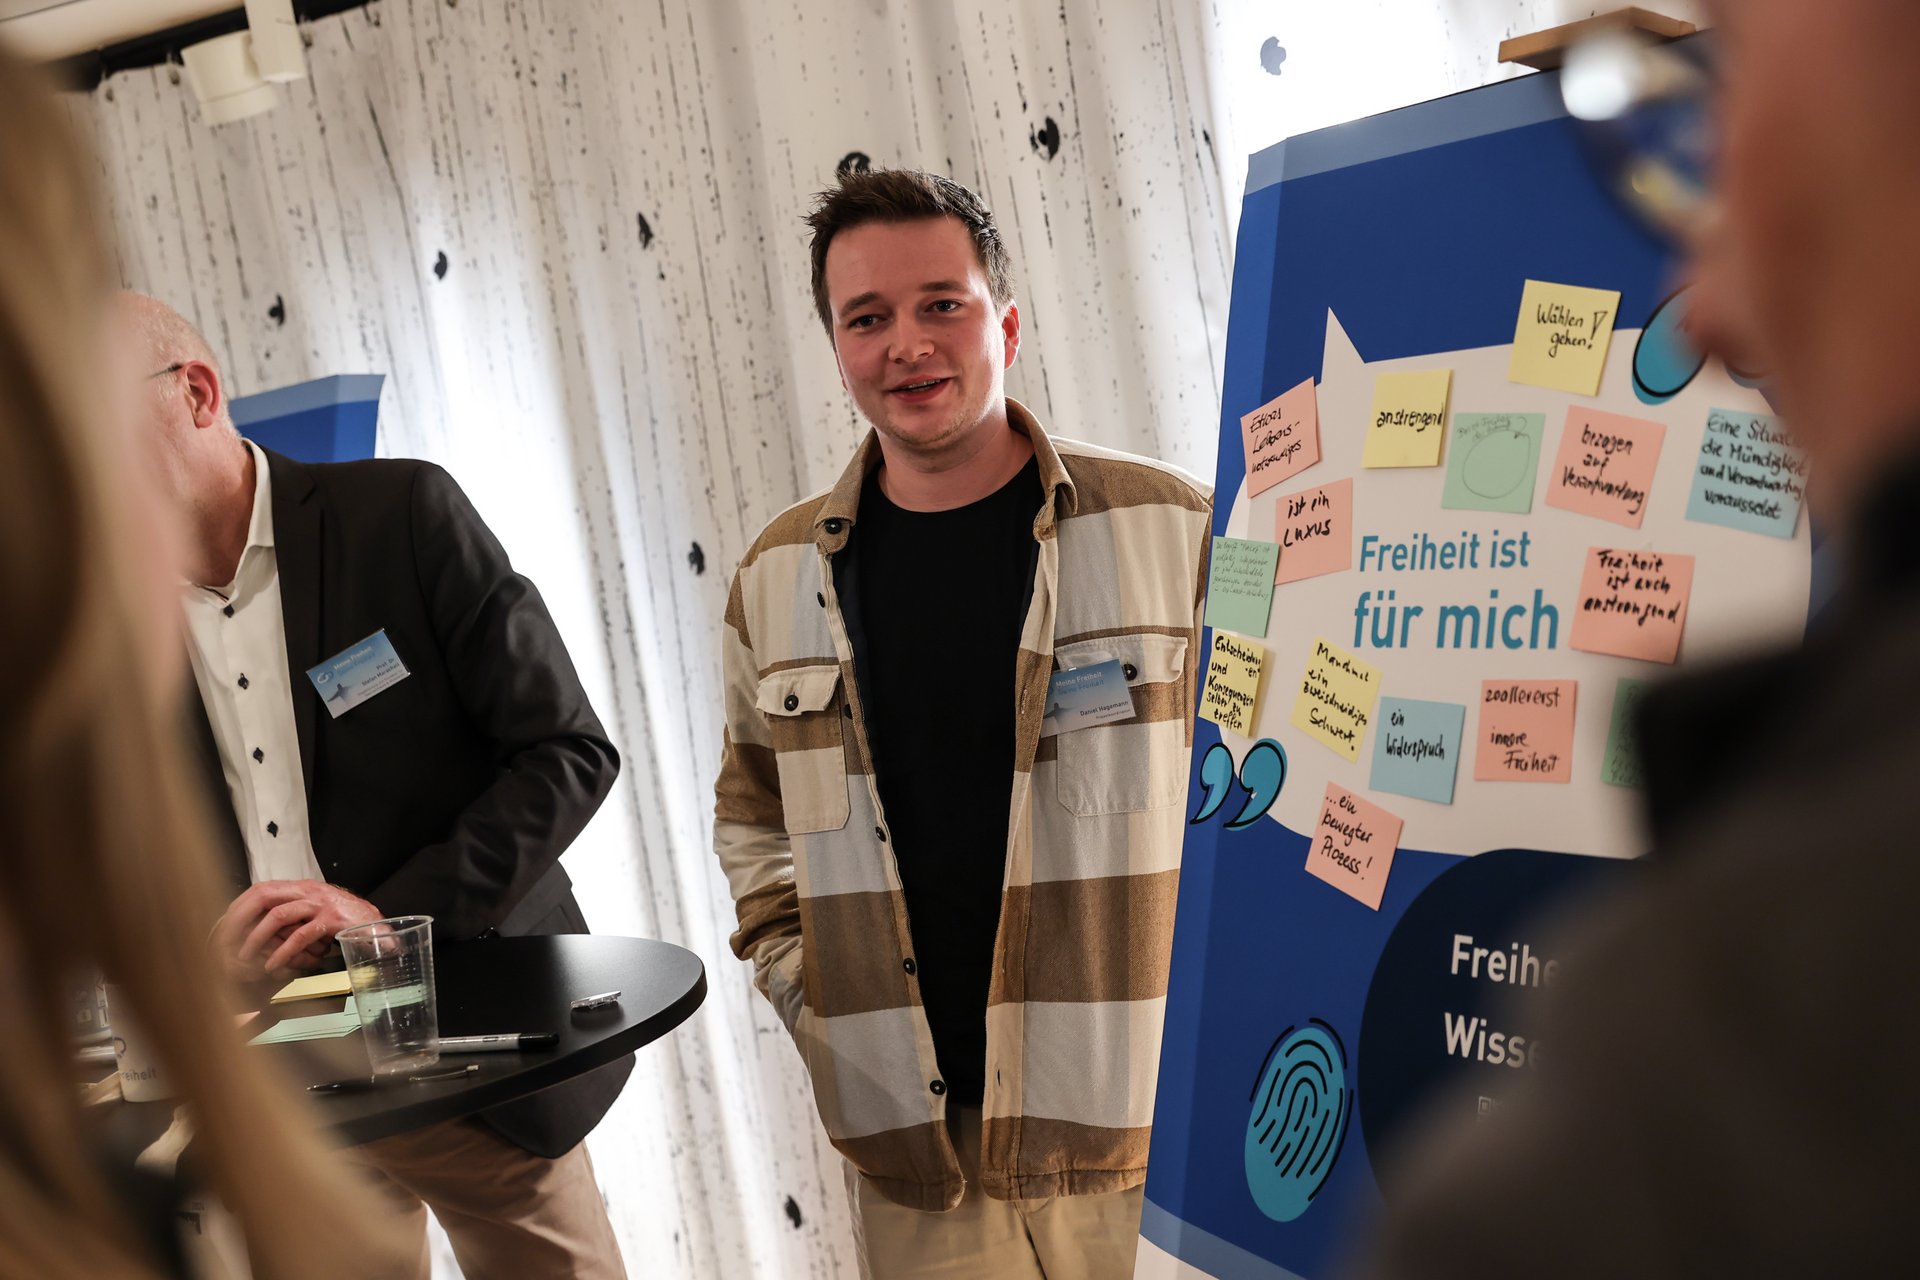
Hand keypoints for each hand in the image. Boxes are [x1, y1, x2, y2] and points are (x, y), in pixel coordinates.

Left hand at [214, 880, 383, 981]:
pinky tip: (274, 965)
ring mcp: (320, 904)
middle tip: (224, 941)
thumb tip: (259, 934)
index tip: (221, 927)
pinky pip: (301, 935)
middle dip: (239, 919)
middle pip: (262, 896)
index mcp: (300, 887)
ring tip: (244, 957)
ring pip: (278, 915)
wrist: (379, 923)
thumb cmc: (346, 921)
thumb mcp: (313, 914)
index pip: (259, 890)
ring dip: (257, 937)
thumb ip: (290, 919)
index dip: (237, 907)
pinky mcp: (332, 920)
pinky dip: (283, 952)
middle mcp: (308, 890)